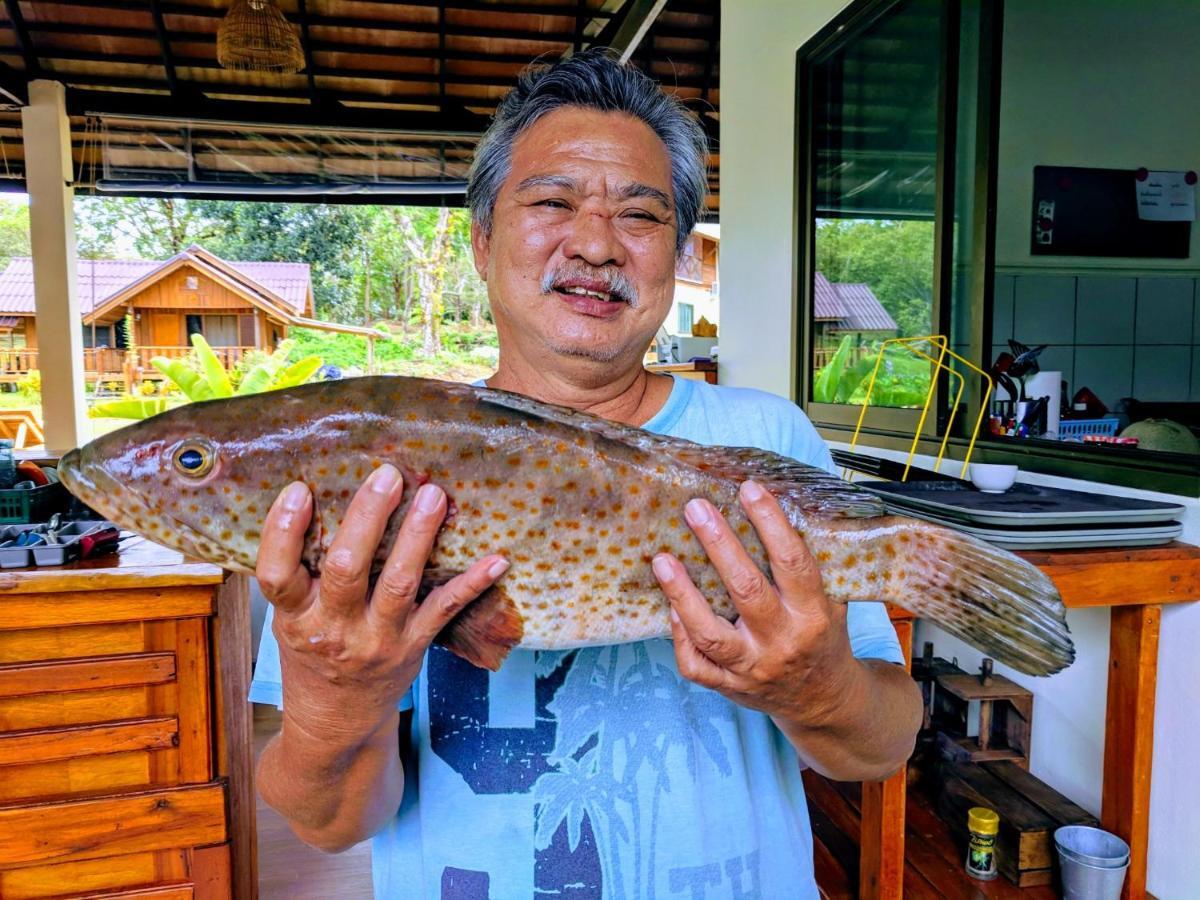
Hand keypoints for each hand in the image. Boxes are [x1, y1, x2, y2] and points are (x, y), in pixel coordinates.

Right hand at [256, 464, 508, 749]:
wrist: (335, 724)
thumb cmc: (311, 657)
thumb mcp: (289, 619)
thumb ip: (301, 573)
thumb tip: (313, 497)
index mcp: (294, 616)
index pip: (277, 574)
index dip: (283, 532)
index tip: (299, 490)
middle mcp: (334, 628)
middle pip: (347, 569)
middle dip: (368, 518)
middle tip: (387, 476)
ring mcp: (377, 639)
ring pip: (399, 583)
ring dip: (418, 536)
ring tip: (434, 496)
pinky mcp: (413, 646)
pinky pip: (444, 609)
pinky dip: (472, 584)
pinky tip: (497, 560)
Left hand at [651, 480, 859, 725]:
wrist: (825, 703)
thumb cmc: (824, 639)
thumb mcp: (834, 602)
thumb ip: (812, 565)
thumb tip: (779, 508)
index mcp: (813, 615)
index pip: (792, 562)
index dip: (770, 523)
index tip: (748, 490)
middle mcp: (782, 642)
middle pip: (746, 590)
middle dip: (719, 545)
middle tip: (696, 509)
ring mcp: (752, 668)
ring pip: (711, 633)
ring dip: (683, 594)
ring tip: (663, 560)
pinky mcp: (729, 687)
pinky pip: (696, 665)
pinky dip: (680, 636)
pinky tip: (670, 607)